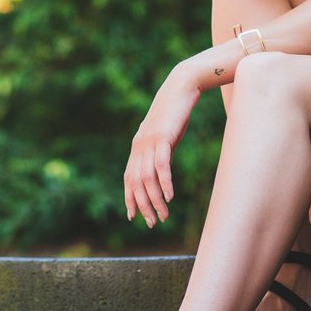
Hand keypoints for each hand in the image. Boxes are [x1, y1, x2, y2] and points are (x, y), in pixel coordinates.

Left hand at [124, 67, 200, 227]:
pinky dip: (165, 183)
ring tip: (163, 215)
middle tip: (152, 222)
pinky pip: (161, 165)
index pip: (128, 178)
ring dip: (155, 200)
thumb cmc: (175, 113)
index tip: (133, 216)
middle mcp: (139, 145)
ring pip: (148, 178)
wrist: (181, 87)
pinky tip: (170, 196)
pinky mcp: (163, 137)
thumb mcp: (164, 136)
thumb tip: (161, 171)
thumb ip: (160, 152)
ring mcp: (149, 141)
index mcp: (137, 146)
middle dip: (143, 205)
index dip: (129, 198)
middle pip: (136, 183)